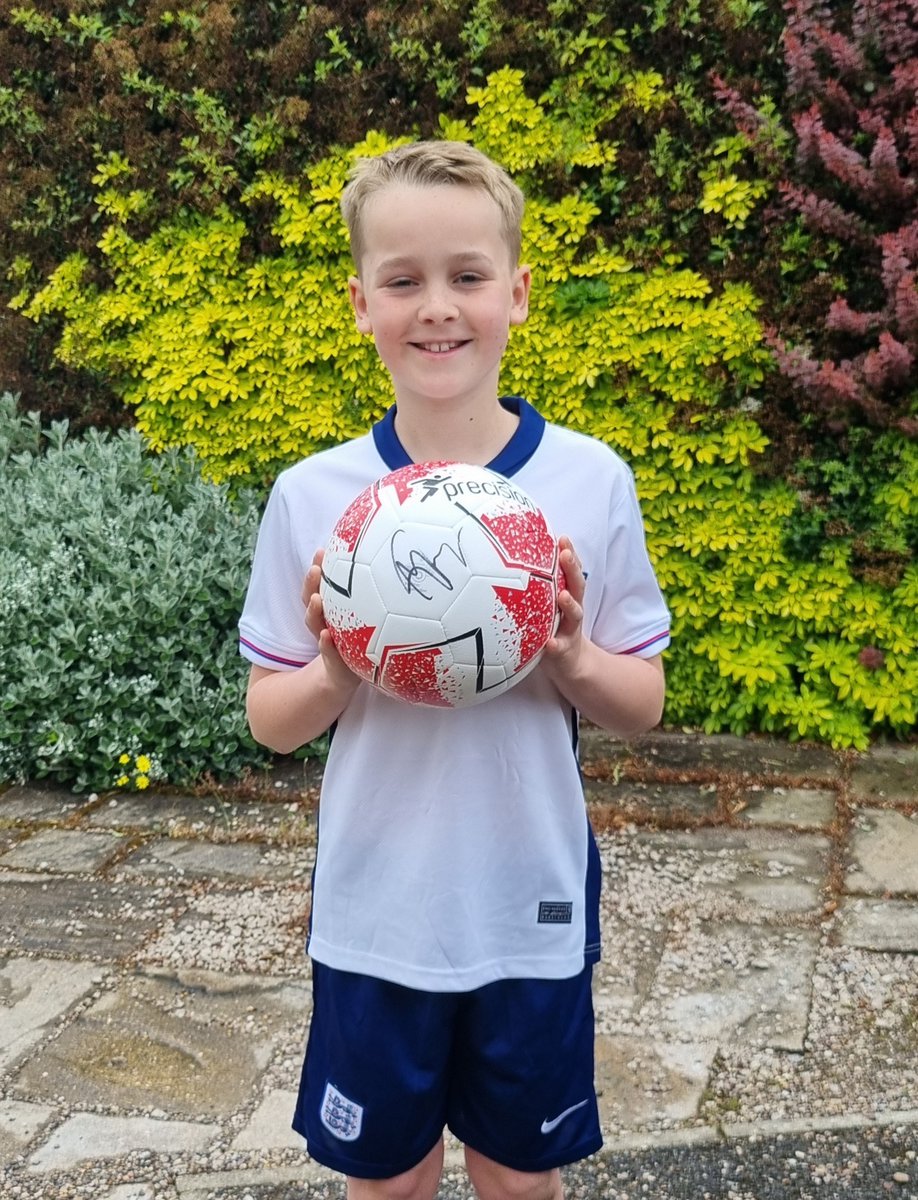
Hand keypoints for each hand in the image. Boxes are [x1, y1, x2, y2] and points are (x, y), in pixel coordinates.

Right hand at [302, 549, 360, 696]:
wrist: (344, 676)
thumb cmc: (360, 642)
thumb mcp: (366, 618)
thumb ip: (374, 597)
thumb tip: (396, 568)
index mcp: (331, 609)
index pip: (321, 584)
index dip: (319, 568)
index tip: (322, 551)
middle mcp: (323, 621)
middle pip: (311, 598)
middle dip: (311, 583)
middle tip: (315, 569)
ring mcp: (325, 639)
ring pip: (314, 622)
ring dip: (314, 610)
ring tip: (316, 600)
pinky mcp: (332, 659)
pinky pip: (327, 651)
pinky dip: (325, 644)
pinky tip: (326, 636)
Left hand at [542, 536, 585, 678]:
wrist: (570, 662)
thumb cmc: (552, 627)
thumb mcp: (547, 604)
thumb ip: (538, 586)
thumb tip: (512, 560)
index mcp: (567, 595)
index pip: (570, 571)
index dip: (569, 553)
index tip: (562, 537)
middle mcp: (572, 609)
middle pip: (576, 586)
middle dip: (572, 569)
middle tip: (565, 554)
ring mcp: (570, 629)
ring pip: (574, 614)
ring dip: (569, 604)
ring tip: (562, 595)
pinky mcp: (564, 650)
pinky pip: (559, 648)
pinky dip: (555, 644)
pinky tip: (549, 642)